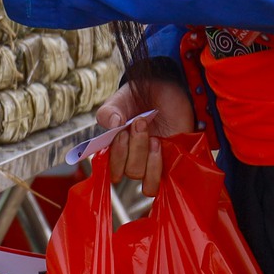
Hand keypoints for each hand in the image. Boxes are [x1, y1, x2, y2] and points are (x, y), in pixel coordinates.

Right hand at [94, 77, 195, 194]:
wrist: (166, 90)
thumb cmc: (140, 97)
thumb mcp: (119, 100)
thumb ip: (108, 112)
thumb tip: (114, 125)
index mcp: (114, 147)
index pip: (107, 167)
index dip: (115, 155)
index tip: (121, 133)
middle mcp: (129, 159)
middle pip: (125, 172)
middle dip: (133, 148)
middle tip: (140, 123)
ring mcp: (148, 164)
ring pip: (139, 176)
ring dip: (144, 155)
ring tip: (153, 137)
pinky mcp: (166, 165)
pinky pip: (155, 183)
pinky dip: (156, 166)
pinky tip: (159, 146)